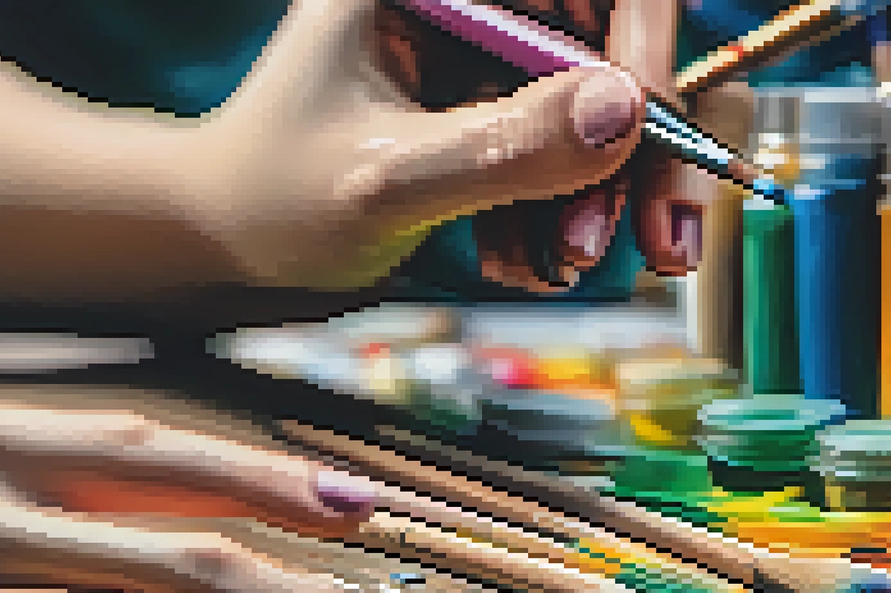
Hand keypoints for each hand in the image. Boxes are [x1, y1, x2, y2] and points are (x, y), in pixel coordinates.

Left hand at [198, 0, 662, 290]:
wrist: (231, 238)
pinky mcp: (497, 106)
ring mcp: (491, 53)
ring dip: (599, 201)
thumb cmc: (274, 195)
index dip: (645, 47)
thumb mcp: (387, 180)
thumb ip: (506, 146)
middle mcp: (477, 0)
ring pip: (605, 114)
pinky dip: (562, 216)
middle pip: (615, 52)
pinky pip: (572, 154)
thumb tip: (630, 111)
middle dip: (637, 157)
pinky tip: (517, 261)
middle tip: (659, 251)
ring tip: (553, 268)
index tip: (655, 140)